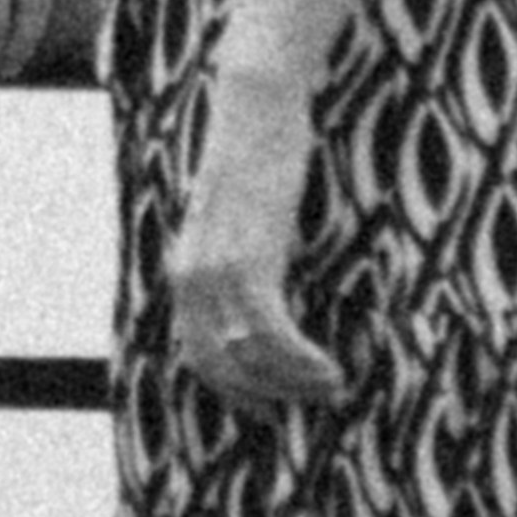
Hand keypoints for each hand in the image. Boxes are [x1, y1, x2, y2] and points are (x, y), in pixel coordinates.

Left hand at [155, 90, 341, 412]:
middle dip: (268, 396)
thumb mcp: (236, 216)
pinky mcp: (249, 261)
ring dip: (295, 382)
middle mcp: (190, 278)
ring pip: (250, 358)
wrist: (254, 106)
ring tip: (333, 385)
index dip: (233, 391)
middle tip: (312, 402)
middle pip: (219, 366)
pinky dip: (302, 361)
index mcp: (183, 270)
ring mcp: (216, 272)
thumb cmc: (255, 154)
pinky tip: (331, 367)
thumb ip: (238, 256)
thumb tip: (264, 296)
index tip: (270, 409)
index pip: (196, 354)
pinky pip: (272, 334)